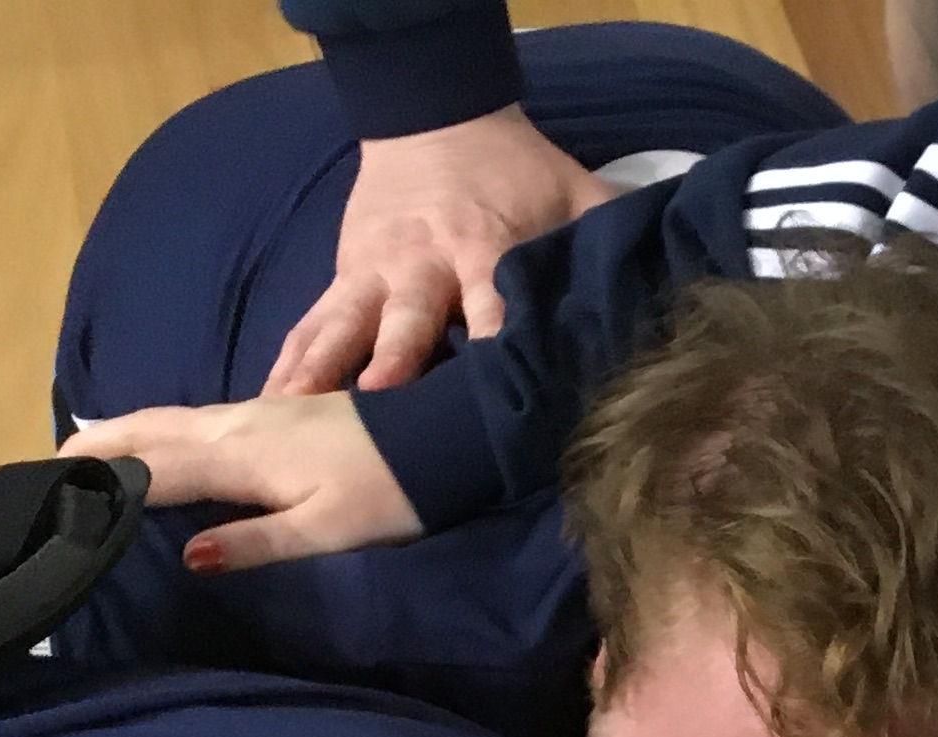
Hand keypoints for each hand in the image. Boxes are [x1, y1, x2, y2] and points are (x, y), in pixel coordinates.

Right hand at [61, 393, 424, 575]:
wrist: (444, 441)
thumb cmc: (390, 496)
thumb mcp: (326, 532)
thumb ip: (255, 543)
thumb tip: (187, 557)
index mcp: (240, 457)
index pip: (150, 467)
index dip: (96, 479)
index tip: (42, 492)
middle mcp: (236, 426)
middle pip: (147, 432)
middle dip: (92, 449)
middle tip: (38, 469)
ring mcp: (253, 414)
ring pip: (167, 421)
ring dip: (117, 434)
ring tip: (73, 453)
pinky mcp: (271, 414)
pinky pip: (192, 420)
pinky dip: (154, 429)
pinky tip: (149, 439)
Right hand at [270, 105, 612, 393]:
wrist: (433, 117)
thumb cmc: (514, 172)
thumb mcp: (572, 191)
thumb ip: (611, 231)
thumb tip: (672, 266)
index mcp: (484, 249)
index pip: (492, 306)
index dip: (494, 345)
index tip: (496, 391)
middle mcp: (423, 266)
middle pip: (407, 319)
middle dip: (395, 358)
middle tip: (378, 400)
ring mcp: (375, 274)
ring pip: (343, 327)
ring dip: (321, 371)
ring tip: (291, 417)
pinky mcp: (343, 278)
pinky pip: (311, 324)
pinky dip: (288, 361)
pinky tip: (265, 404)